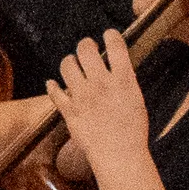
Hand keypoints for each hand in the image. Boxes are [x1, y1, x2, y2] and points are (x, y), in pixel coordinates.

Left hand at [43, 35, 146, 167]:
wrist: (119, 155)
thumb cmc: (133, 131)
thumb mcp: (136, 99)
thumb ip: (124, 82)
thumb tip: (116, 69)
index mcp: (123, 80)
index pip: (116, 46)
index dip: (111, 35)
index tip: (108, 34)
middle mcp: (100, 83)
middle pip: (86, 50)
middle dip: (85, 44)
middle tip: (87, 47)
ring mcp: (82, 95)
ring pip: (67, 65)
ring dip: (69, 61)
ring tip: (72, 64)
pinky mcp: (68, 109)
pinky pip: (54, 91)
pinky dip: (53, 86)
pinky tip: (53, 84)